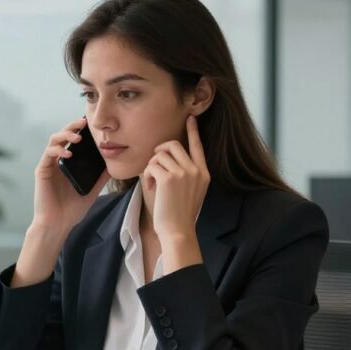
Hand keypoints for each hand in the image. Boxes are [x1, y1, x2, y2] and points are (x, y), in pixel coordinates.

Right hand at [32, 117, 110, 235]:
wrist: (58, 224)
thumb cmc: (72, 209)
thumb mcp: (93, 189)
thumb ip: (102, 176)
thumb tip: (115, 163)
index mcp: (69, 163)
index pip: (74, 140)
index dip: (80, 129)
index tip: (92, 123)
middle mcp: (58, 160)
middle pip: (63, 135)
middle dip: (72, 126)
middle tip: (83, 122)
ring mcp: (49, 164)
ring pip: (53, 140)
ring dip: (65, 135)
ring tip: (77, 137)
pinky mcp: (42, 170)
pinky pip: (48, 154)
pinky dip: (58, 150)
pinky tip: (68, 153)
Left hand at [141, 116, 208, 242]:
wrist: (178, 231)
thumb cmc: (179, 214)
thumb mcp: (191, 191)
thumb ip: (186, 174)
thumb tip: (167, 158)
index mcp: (204, 173)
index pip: (198, 146)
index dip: (193, 131)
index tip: (190, 118)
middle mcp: (196, 170)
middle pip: (173, 144)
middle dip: (159, 152)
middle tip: (154, 167)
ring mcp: (184, 173)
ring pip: (159, 155)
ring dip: (151, 167)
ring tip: (152, 182)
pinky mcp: (169, 178)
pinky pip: (151, 166)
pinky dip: (147, 175)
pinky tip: (149, 187)